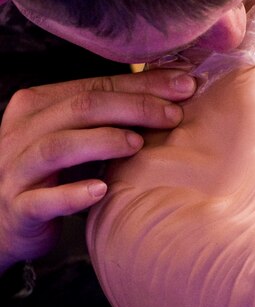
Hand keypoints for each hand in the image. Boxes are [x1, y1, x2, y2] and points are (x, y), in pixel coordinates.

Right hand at [0, 69, 195, 274]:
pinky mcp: (18, 208)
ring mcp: (16, 170)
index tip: (184, 85)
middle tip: (173, 115)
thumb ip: (110, 112)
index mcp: (37, 104)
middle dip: (134, 107)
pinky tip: (102, 190)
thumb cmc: (54, 172)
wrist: (6, 221)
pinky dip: (72, 194)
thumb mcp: (76, 134)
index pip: (95, 86)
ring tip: (139, 144)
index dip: (142, 85)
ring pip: (58, 146)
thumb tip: (174, 86)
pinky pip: (42, 200)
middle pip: (81, 108)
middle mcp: (23, 131)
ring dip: (103, 141)